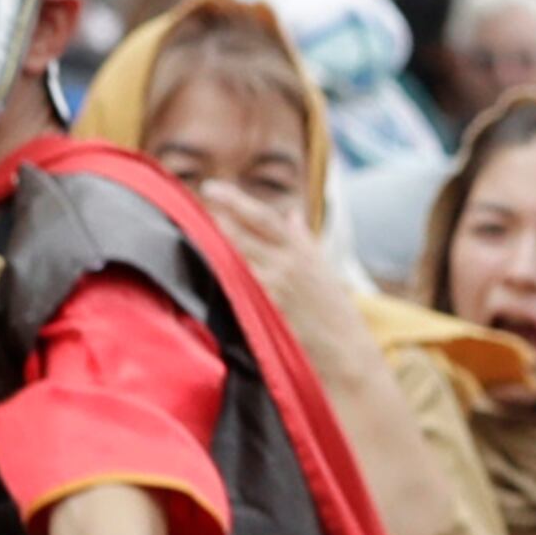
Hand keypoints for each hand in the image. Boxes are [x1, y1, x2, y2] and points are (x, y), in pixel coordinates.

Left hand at [202, 182, 359, 346]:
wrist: (346, 347)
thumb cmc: (334, 309)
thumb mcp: (323, 268)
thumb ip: (303, 240)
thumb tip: (291, 216)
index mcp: (301, 249)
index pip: (262, 216)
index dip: (235, 200)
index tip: (211, 188)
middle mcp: (286, 263)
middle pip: (239, 234)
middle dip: (213, 221)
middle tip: (189, 209)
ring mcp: (274, 286)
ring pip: (233, 259)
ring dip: (211, 247)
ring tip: (190, 236)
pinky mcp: (266, 309)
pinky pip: (236, 288)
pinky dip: (221, 277)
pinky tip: (205, 272)